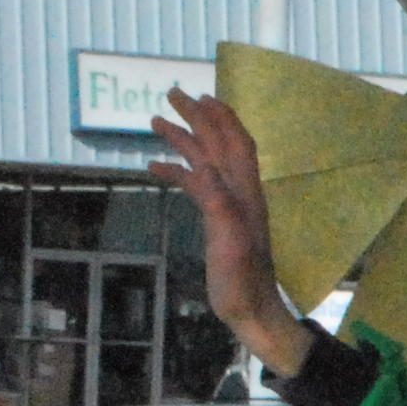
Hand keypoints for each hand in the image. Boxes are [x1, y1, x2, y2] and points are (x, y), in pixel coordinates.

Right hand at [146, 91, 313, 376]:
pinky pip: (197, 187)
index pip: (236, 144)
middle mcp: (240, 194)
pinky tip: (155, 167)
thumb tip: (204, 167)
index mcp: (245, 194)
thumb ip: (218, 204)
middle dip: (199, 118)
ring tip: (156, 121)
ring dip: (185, 140)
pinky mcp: (218, 222)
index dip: (220, 118)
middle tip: (172, 95)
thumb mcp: (229, 241)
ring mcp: (229, 207)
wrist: (251, 310)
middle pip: (220, 145)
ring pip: (206, 163)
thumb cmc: (241, 281)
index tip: (199, 95)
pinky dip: (178, 172)